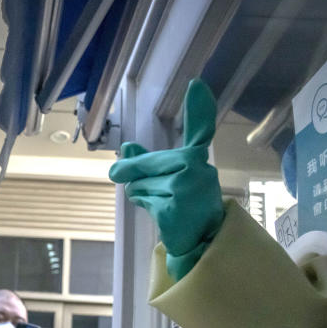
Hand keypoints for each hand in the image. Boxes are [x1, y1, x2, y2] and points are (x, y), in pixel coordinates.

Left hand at [108, 78, 224, 279]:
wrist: (199, 241)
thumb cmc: (183, 207)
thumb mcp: (169, 179)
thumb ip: (148, 163)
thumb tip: (126, 148)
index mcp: (197, 160)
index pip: (200, 130)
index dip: (198, 108)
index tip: (195, 85)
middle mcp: (198, 169)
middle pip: (147, 164)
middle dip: (134, 174)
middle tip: (135, 183)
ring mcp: (187, 188)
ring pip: (139, 184)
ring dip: (142, 195)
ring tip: (164, 205)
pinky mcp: (176, 207)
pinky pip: (143, 199)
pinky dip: (146, 206)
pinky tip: (164, 215)